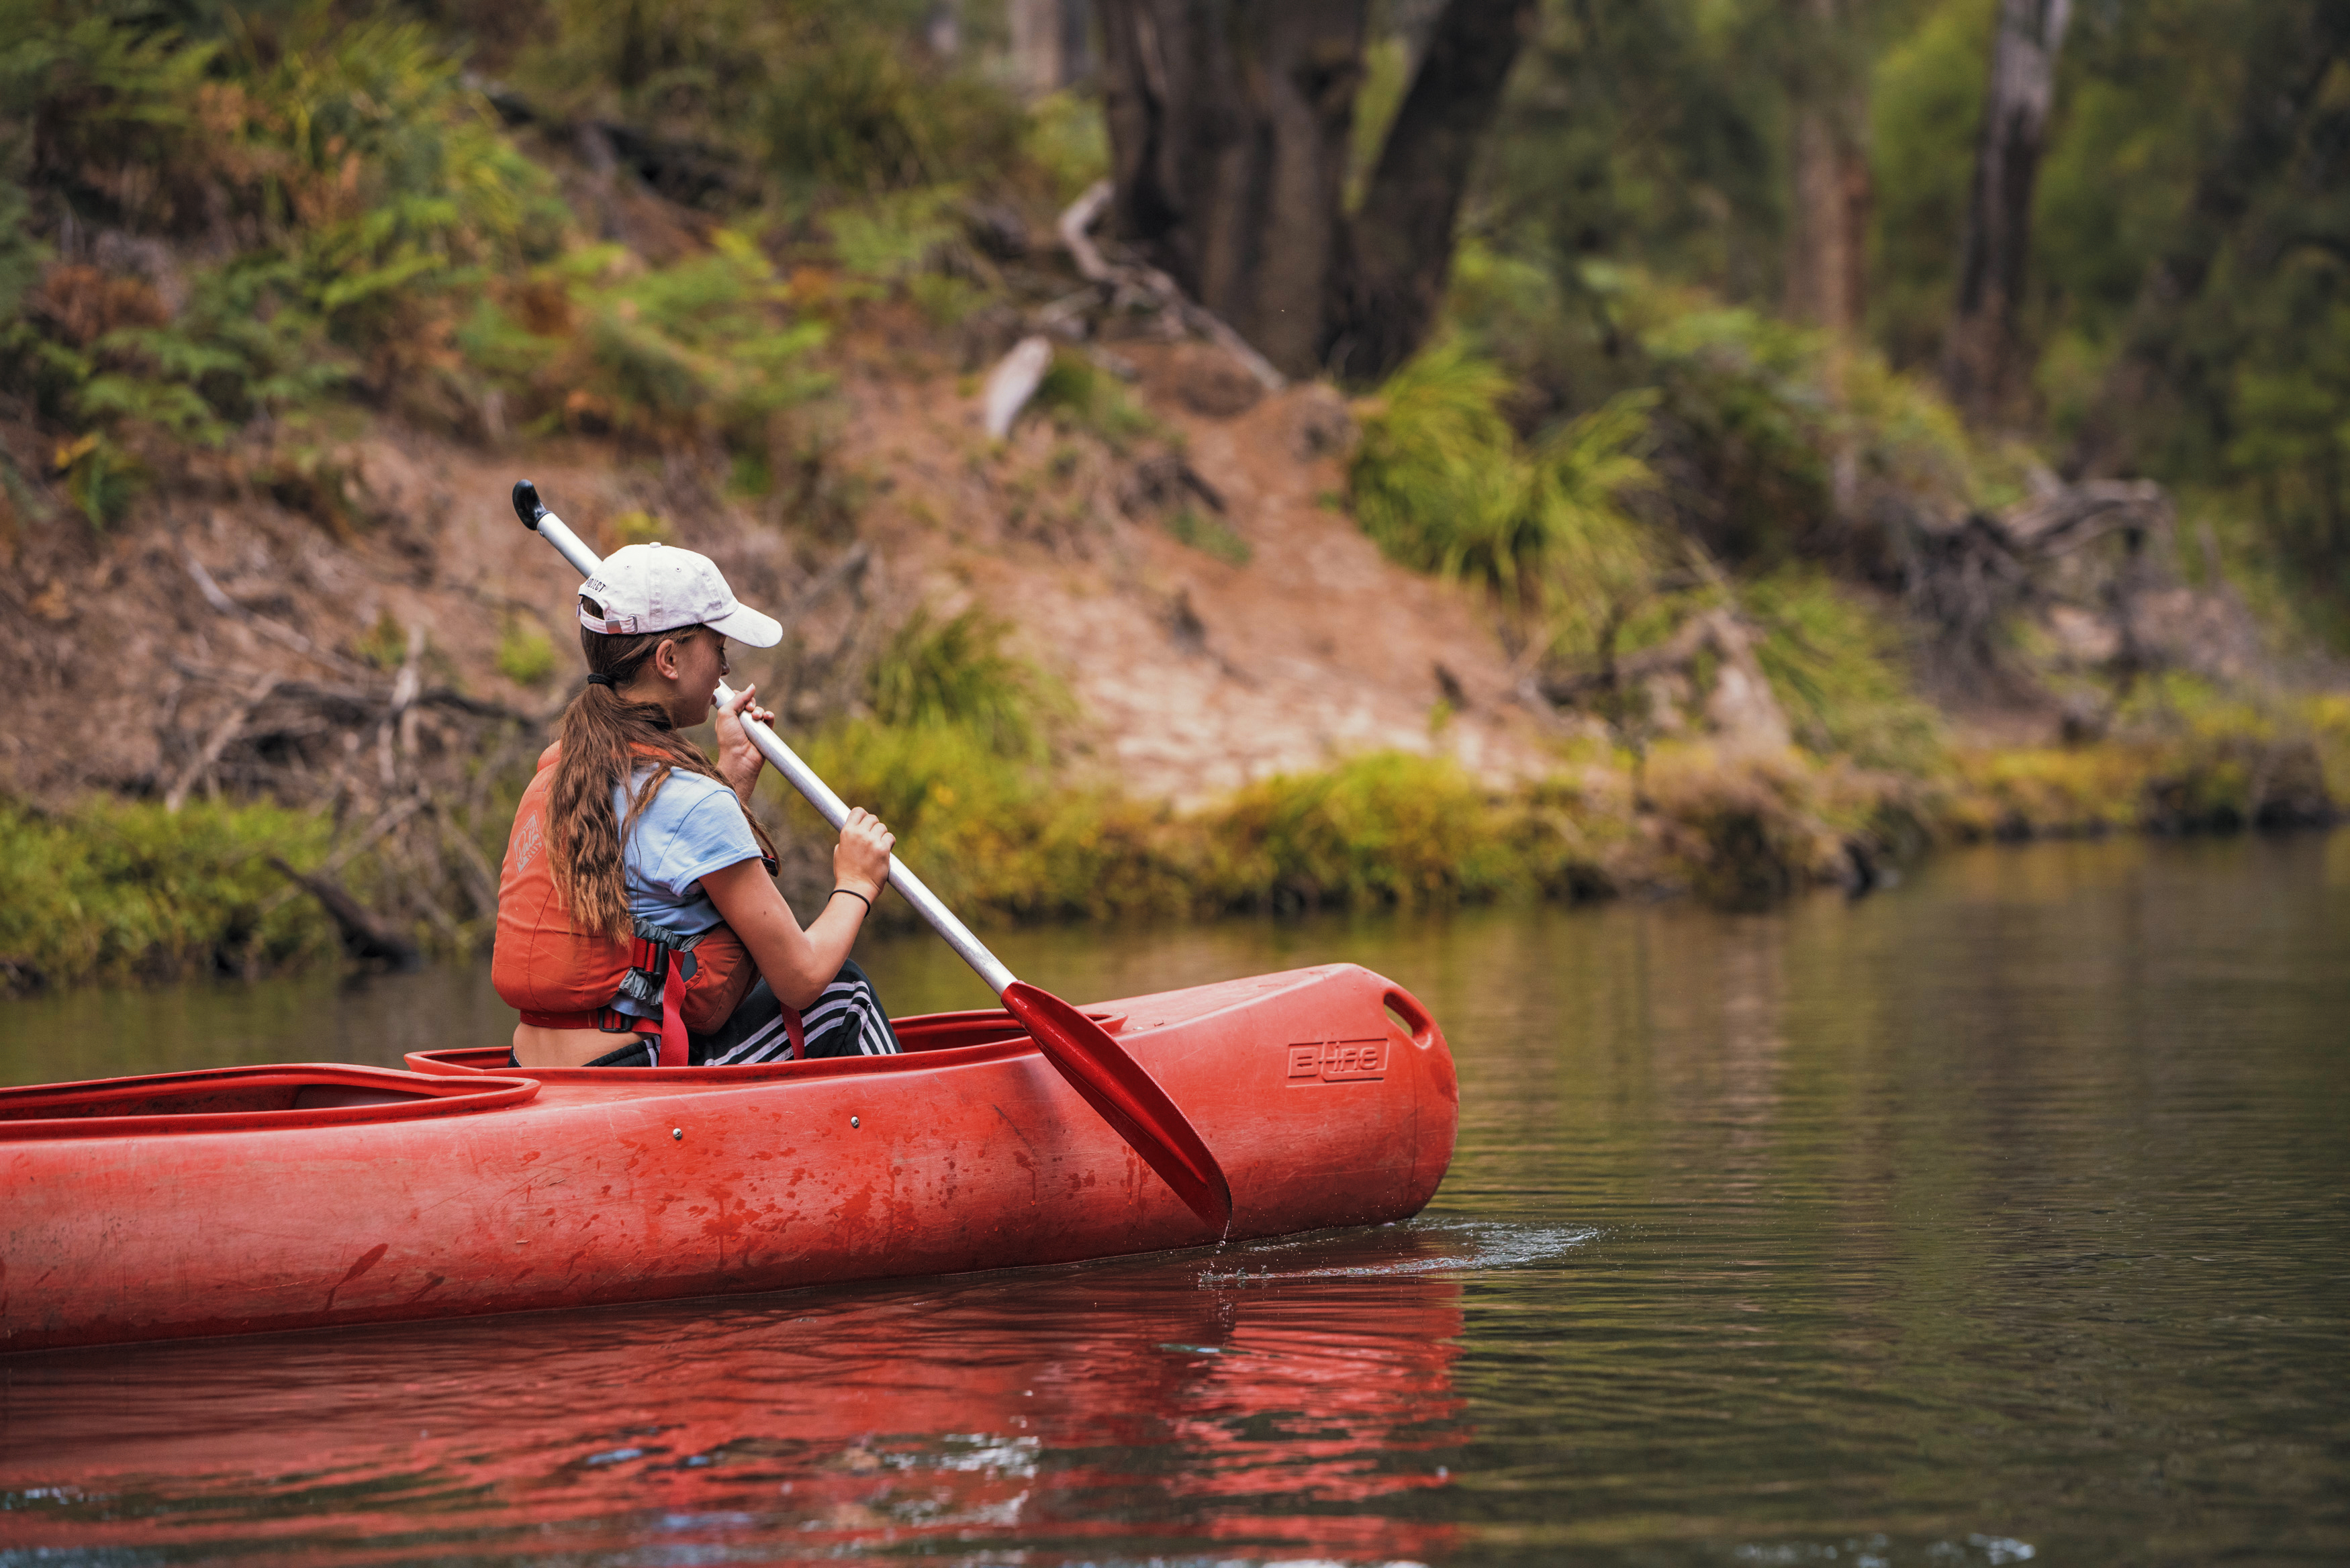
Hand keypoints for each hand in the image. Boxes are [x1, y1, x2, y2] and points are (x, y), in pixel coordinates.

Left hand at [713, 685, 774, 800]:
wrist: (740, 760)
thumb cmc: (729, 739)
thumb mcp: (726, 713)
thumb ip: (737, 698)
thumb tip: (751, 687)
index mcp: (728, 717)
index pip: (736, 700)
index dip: (740, 696)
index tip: (740, 698)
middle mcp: (740, 722)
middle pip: (749, 703)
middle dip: (751, 703)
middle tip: (749, 710)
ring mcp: (753, 728)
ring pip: (760, 710)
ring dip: (759, 710)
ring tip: (756, 717)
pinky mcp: (764, 733)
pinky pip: (770, 719)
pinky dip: (769, 716)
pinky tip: (767, 718)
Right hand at [832, 806, 893, 899]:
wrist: (855, 889)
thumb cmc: (846, 873)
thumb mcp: (839, 852)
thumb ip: (846, 839)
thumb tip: (853, 830)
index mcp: (847, 832)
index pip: (858, 811)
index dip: (863, 815)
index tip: (866, 821)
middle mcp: (859, 834)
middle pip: (872, 818)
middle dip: (874, 826)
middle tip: (873, 837)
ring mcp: (871, 841)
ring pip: (882, 827)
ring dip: (882, 835)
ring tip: (878, 847)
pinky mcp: (883, 849)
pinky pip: (890, 838)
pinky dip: (889, 843)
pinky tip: (885, 850)